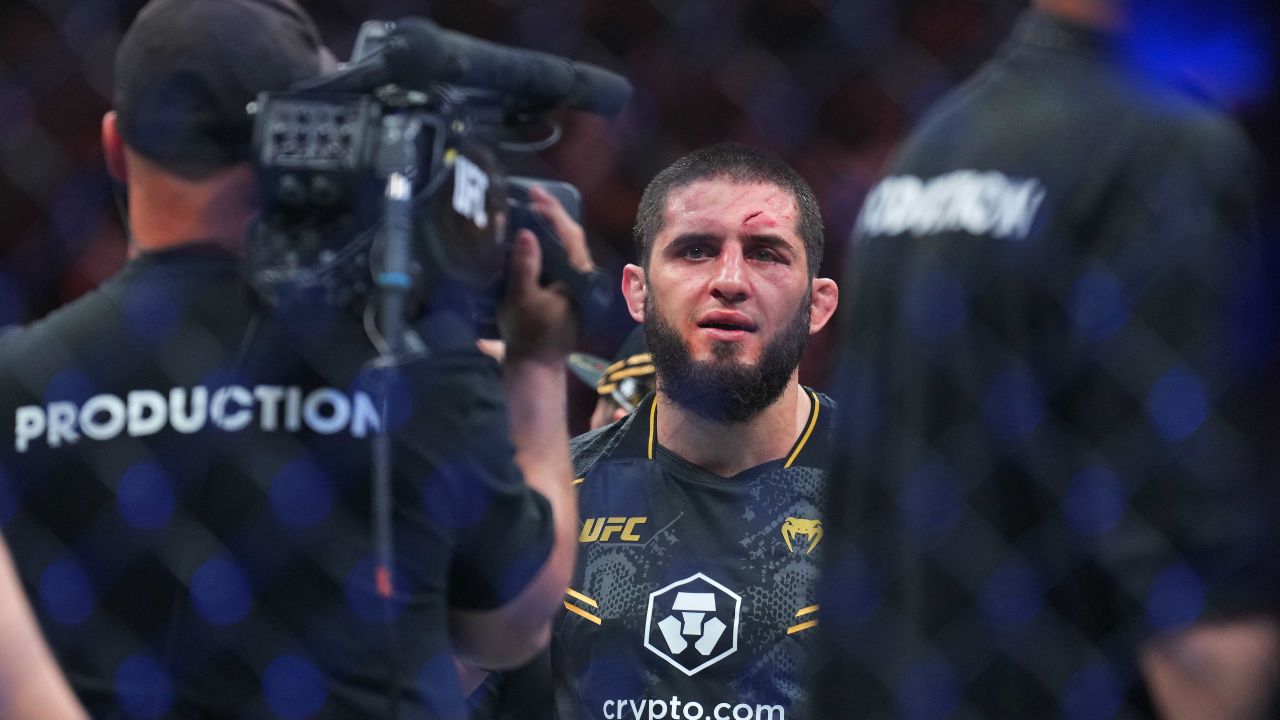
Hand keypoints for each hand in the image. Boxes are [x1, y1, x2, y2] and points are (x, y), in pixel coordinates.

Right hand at [498, 185, 594, 363]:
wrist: (534, 365)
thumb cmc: (529, 334)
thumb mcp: (522, 300)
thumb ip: (524, 266)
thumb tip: (526, 233)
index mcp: (578, 278)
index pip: (570, 235)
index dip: (553, 211)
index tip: (535, 193)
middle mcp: (580, 278)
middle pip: (568, 236)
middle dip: (550, 214)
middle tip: (529, 195)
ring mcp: (571, 284)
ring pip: (562, 247)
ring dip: (545, 228)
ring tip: (525, 209)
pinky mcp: (561, 291)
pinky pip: (553, 259)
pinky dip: (541, 245)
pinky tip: (524, 237)